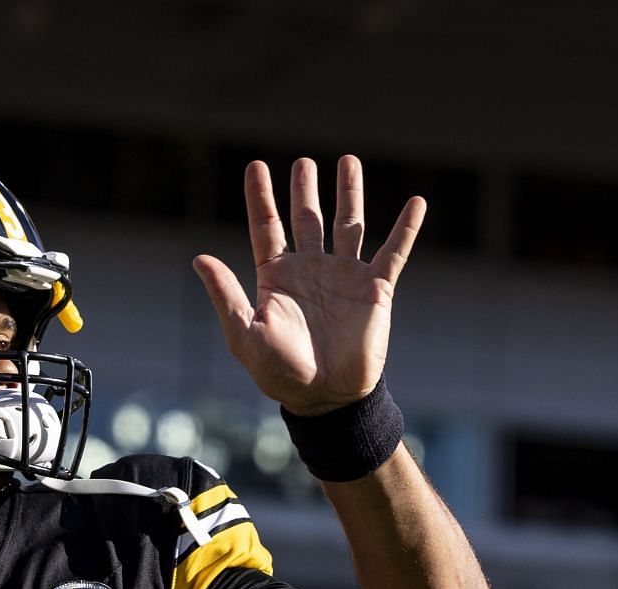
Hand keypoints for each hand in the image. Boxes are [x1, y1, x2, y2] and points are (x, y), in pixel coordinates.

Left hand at [192, 156, 423, 416]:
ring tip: (348, 161)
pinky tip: (417, 202)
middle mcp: (310, 270)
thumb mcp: (244, 334)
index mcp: (277, 277)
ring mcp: (344, 276)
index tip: (256, 166)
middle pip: (307, 218)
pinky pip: (393, 252)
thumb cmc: (280, 372)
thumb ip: (226, 295)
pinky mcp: (375, 289)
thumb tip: (200, 258)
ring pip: (348, 224)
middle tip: (304, 162)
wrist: (326, 398)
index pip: (267, 227)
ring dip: (349, 193)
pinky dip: (406, 228)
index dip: (261, 197)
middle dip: (305, 190)